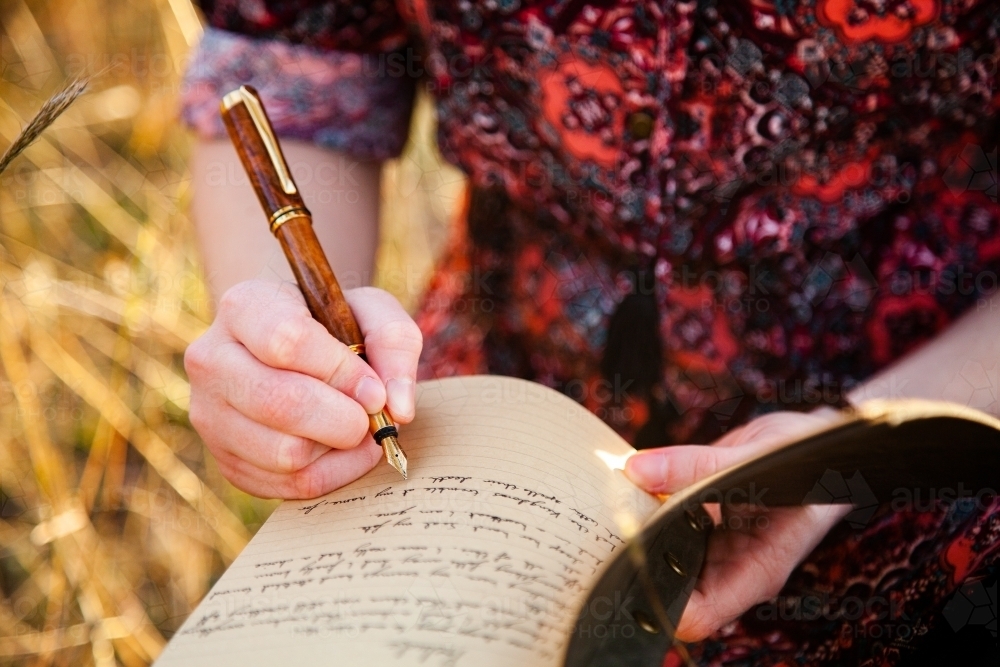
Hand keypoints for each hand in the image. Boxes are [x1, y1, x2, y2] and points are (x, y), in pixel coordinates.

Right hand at [185, 280, 421, 498]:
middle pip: (280, 403)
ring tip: (353, 427)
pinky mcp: (225, 461)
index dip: (341, 372)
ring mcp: (210, 414)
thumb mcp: (370, 310)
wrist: (288, 348)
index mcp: (243, 306)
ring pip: (284, 453)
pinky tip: (340, 449)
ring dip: (337, 448)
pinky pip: (287, 485)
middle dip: (343, 418)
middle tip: (370, 416)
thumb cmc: (334, 324)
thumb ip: (394, 342)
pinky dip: (330, 474)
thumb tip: (399, 408)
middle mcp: (211, 359)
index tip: (374, 389)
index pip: (288, 342)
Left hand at [624, 411, 847, 640]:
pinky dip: (644, 507)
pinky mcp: (701, 522)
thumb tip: (637, 471)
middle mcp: (732, 566)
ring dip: (636, 531)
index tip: (629, 559)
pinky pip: (662, 523)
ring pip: (661, 554)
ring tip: (616, 501)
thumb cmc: (807, 458)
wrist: (817, 445)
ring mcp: (715, 546)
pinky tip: (632, 485)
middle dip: (639, 560)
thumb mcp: (758, 457)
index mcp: (756, 569)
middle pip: (671, 587)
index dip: (660, 596)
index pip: (697, 614)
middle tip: (609, 524)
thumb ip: (698, 465)